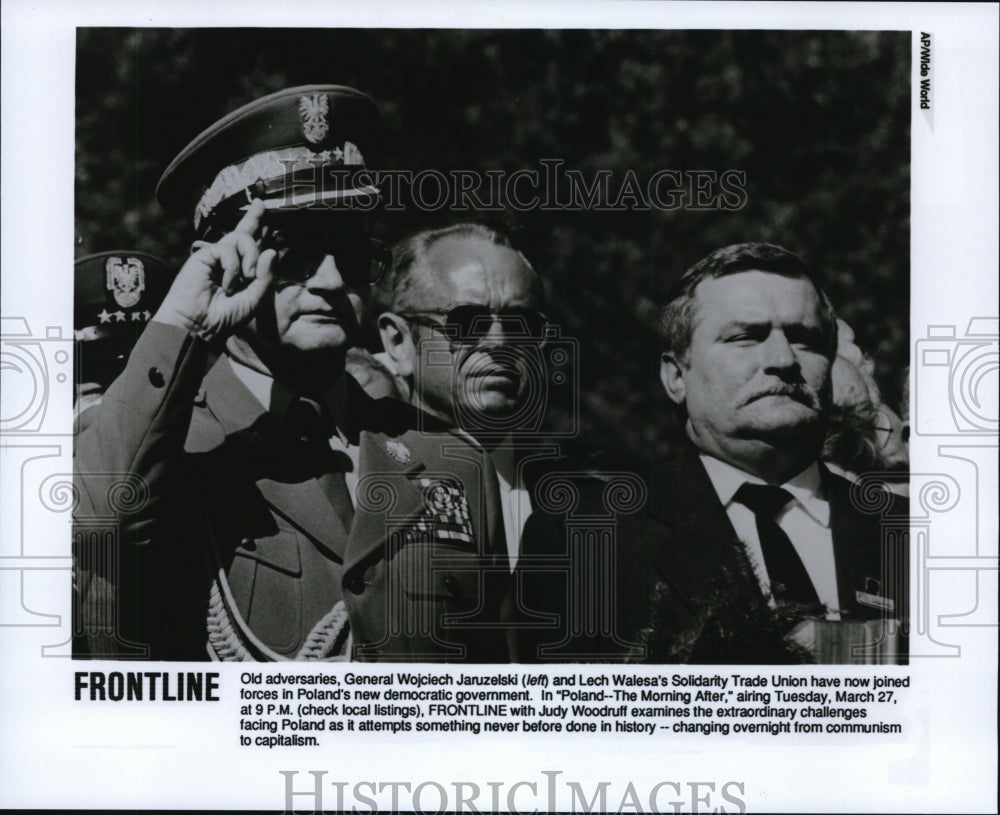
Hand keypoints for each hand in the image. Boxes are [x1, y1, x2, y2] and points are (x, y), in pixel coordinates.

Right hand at [153, 200, 274, 342]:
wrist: (199, 326)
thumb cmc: (225, 317)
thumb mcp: (254, 299)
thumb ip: (265, 277)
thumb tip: (271, 250)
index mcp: (241, 270)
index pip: (252, 243)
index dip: (257, 224)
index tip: (262, 206)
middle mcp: (228, 260)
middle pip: (245, 232)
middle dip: (255, 219)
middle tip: (261, 207)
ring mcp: (216, 256)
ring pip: (241, 238)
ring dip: (250, 256)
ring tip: (247, 277)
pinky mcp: (204, 255)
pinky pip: (228, 250)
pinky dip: (233, 268)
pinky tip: (227, 285)